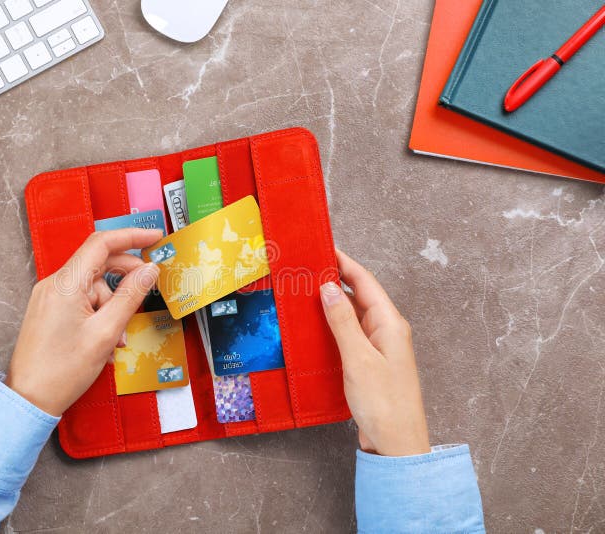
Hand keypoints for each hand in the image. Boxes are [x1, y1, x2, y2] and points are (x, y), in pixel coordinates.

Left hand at [6, 229, 161, 416]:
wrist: (28, 399)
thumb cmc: (62, 371)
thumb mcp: (106, 333)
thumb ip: (130, 296)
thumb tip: (149, 270)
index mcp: (65, 284)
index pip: (101, 244)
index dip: (131, 236)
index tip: (154, 237)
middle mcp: (53, 285)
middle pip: (98, 265)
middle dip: (125, 279)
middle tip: (146, 292)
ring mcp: (48, 297)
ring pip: (92, 287)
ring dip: (112, 307)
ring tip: (117, 338)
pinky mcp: (48, 311)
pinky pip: (80, 301)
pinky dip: (97, 314)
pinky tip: (103, 338)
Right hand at [320, 250, 429, 456]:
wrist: (397, 444)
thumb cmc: (384, 403)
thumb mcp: (358, 359)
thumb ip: (342, 322)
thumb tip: (329, 288)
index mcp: (390, 323)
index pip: (365, 282)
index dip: (345, 263)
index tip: (324, 248)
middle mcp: (387, 331)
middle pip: (360, 295)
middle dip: (335, 279)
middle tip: (307, 268)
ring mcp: (379, 348)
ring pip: (353, 316)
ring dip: (333, 303)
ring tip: (305, 292)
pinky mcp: (370, 363)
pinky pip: (351, 335)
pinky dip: (334, 326)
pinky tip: (316, 327)